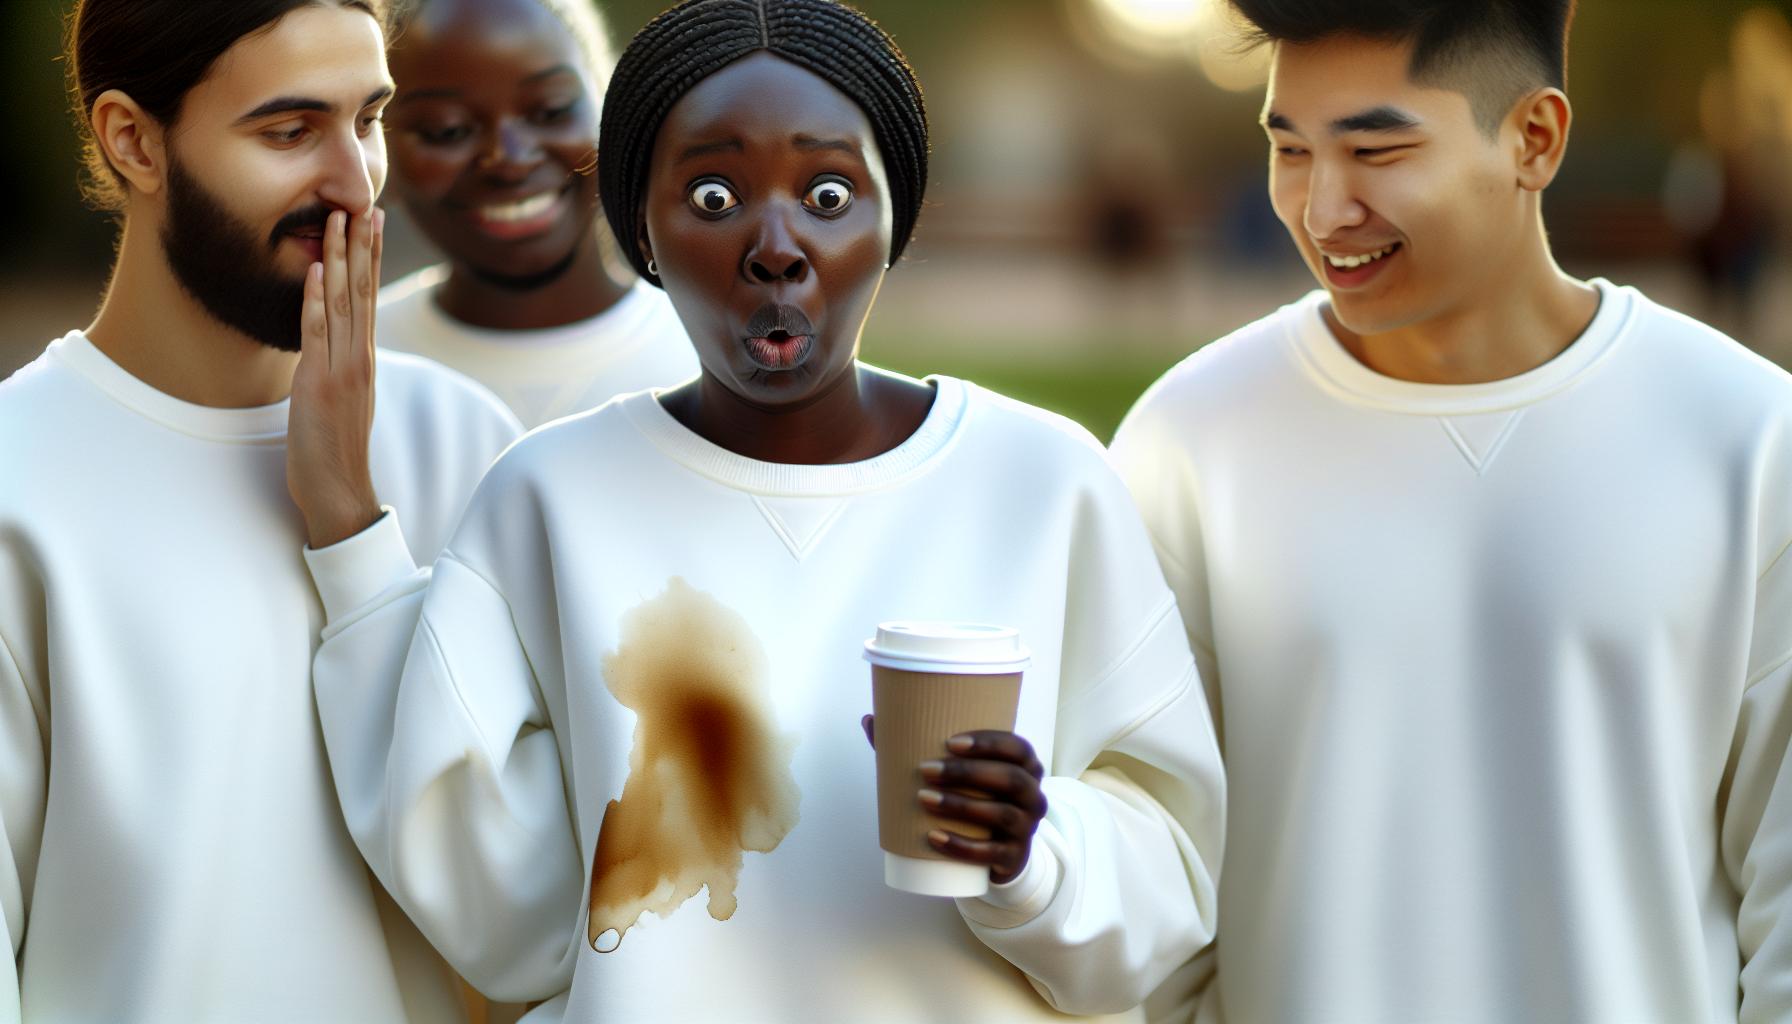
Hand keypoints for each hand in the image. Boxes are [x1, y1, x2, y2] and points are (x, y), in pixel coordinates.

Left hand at [287, 208, 383, 548]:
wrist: (338, 491)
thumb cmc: (333, 453)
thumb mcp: (337, 402)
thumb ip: (337, 369)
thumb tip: (329, 346)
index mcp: (365, 361)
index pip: (369, 299)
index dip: (370, 259)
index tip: (372, 224)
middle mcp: (360, 359)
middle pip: (363, 292)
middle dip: (363, 247)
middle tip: (367, 205)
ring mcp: (343, 370)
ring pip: (344, 304)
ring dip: (340, 260)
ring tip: (341, 221)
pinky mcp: (320, 383)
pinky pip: (318, 334)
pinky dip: (316, 300)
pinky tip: (316, 271)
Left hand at [861, 716, 1047, 884]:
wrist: (1000, 851)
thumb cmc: (974, 797)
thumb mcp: (958, 773)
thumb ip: (916, 744)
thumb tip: (870, 719)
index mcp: (1026, 767)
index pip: (1017, 748)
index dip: (989, 743)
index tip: (949, 742)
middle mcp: (1033, 795)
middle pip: (1010, 779)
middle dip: (967, 773)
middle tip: (925, 770)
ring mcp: (1026, 828)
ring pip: (1001, 814)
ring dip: (961, 805)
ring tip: (923, 799)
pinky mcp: (1013, 857)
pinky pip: (991, 853)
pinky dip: (961, 847)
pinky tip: (933, 837)